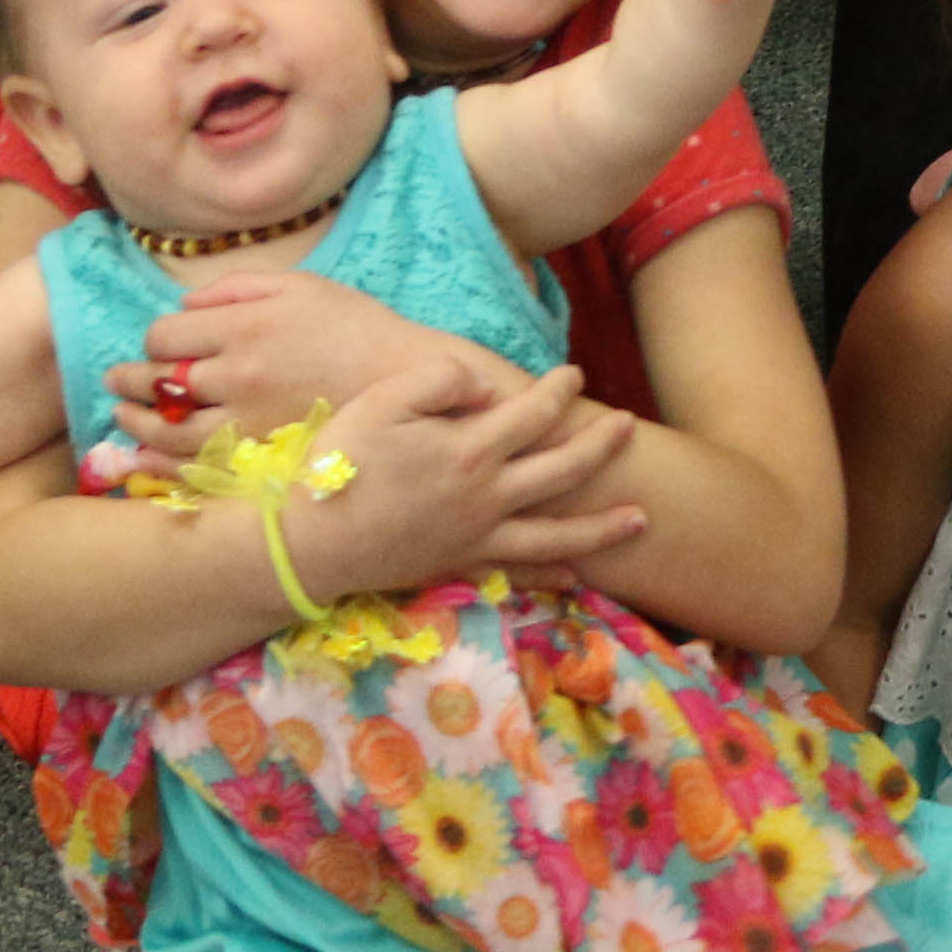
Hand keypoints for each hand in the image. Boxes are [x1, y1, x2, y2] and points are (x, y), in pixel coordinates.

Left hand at [127, 271, 535, 452]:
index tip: (160, 346)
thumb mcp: (301, 285)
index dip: (154, 341)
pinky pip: (193, 466)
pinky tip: (147, 457)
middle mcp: (236, 372)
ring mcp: (245, 420)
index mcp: (243, 324)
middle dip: (131, 380)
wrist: (404, 383)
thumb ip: (237, 287)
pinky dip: (160, 463)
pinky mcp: (258, 457)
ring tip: (124, 417)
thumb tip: (185, 305)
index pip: (164, 336)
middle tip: (119, 381)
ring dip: (135, 422)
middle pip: (156, 380)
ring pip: (165, 429)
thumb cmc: (356, 327)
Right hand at [294, 357, 651, 599]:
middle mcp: (488, 497)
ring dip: (602, 525)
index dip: (557, 391)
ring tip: (642, 518)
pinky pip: (520, 573)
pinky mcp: (461, 566)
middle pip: (563, 470)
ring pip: (557, 533)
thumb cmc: (339, 465)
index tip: (572, 374)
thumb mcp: (381, 400)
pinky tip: (576, 576)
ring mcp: (478, 538)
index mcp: (471, 450)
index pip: (532, 414)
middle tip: (628, 427)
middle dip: (600, 446)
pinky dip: (553, 575)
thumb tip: (487, 388)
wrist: (310, 544)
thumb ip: (439, 380)